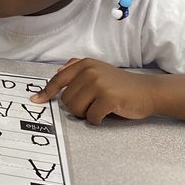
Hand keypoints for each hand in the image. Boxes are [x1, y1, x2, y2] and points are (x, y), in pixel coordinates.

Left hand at [31, 58, 156, 125]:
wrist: (148, 91)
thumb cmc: (121, 85)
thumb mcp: (99, 70)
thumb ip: (78, 69)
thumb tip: (57, 71)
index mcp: (84, 64)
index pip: (58, 80)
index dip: (46, 92)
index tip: (36, 100)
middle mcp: (89, 71)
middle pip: (66, 100)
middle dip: (77, 107)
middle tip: (93, 104)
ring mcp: (98, 84)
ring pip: (76, 109)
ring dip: (87, 114)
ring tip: (100, 107)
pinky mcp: (108, 98)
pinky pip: (91, 117)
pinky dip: (97, 120)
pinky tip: (108, 113)